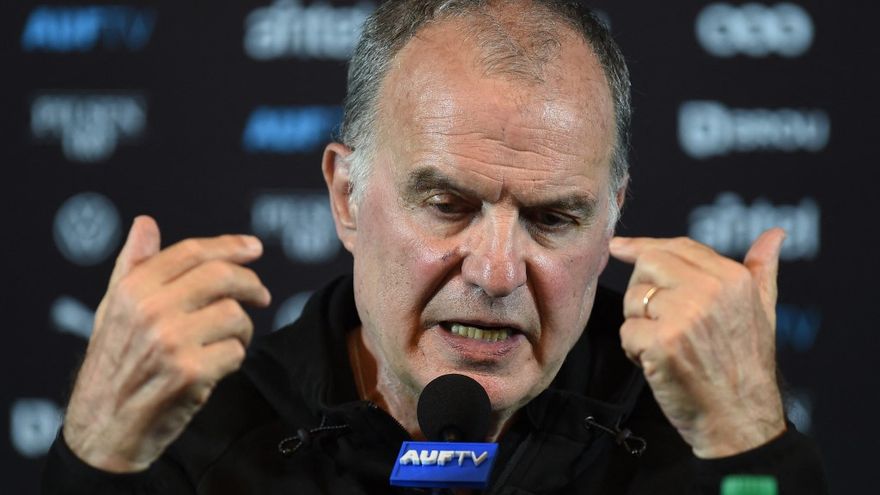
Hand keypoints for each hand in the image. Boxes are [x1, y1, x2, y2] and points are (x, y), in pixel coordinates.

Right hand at [63, 216, 270, 471]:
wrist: (103, 429)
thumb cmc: (112, 366)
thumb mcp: (113, 310)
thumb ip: (133, 265)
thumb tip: (145, 223)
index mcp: (132, 290)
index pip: (191, 252)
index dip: (229, 246)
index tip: (254, 248)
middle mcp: (150, 310)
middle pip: (221, 276)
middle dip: (250, 284)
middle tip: (262, 295)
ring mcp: (171, 341)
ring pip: (234, 315)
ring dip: (242, 330)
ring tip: (228, 341)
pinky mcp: (190, 372)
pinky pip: (236, 352)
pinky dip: (234, 359)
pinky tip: (217, 367)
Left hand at [609, 229, 786, 457]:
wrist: (740, 421)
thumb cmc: (746, 367)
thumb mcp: (763, 311)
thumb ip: (762, 269)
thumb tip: (775, 234)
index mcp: (733, 278)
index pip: (676, 247)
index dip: (643, 246)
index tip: (619, 246)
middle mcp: (710, 290)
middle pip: (648, 265)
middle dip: (642, 291)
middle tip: (658, 321)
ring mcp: (685, 315)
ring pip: (633, 299)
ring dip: (639, 325)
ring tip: (667, 347)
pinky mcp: (662, 343)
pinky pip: (626, 331)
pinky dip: (634, 350)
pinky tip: (658, 364)